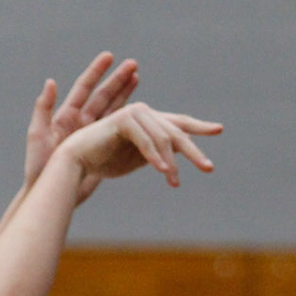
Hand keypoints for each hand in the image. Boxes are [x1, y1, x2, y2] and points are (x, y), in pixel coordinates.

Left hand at [24, 53, 138, 190]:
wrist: (48, 192)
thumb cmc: (38, 167)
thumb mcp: (38, 136)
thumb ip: (43, 109)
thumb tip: (50, 82)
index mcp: (66, 115)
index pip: (84, 88)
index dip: (96, 72)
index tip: (109, 56)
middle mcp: (80, 121)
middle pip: (102, 95)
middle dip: (117, 80)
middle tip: (134, 65)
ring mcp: (91, 134)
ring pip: (112, 109)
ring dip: (125, 95)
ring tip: (138, 78)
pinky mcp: (99, 148)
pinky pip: (118, 130)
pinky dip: (128, 120)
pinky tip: (140, 111)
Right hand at [57, 101, 221, 194]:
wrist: (76, 162)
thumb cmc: (104, 162)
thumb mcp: (138, 159)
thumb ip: (158, 154)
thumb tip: (179, 155)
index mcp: (149, 121)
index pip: (179, 123)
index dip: (199, 127)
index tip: (219, 130)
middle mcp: (145, 113)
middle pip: (176, 133)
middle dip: (193, 152)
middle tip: (208, 168)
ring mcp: (135, 113)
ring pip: (163, 139)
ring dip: (170, 163)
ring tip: (174, 182)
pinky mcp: (123, 119)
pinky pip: (146, 141)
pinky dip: (155, 157)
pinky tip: (163, 171)